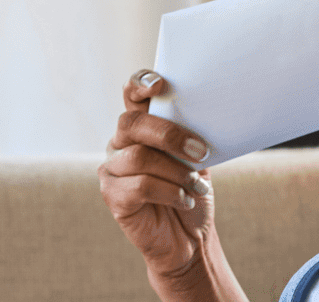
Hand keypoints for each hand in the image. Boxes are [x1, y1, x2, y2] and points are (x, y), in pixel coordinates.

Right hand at [98, 69, 215, 277]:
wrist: (189, 236)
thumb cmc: (192, 190)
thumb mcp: (196, 157)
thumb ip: (190, 133)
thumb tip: (206, 111)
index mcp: (142, 126)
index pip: (132, 94)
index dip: (140, 83)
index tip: (160, 84)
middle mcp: (121, 143)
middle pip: (133, 124)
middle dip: (170, 135)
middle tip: (201, 152)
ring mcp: (113, 169)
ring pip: (139, 157)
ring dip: (177, 171)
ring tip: (197, 185)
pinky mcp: (112, 195)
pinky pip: (140, 186)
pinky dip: (170, 192)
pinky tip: (184, 199)